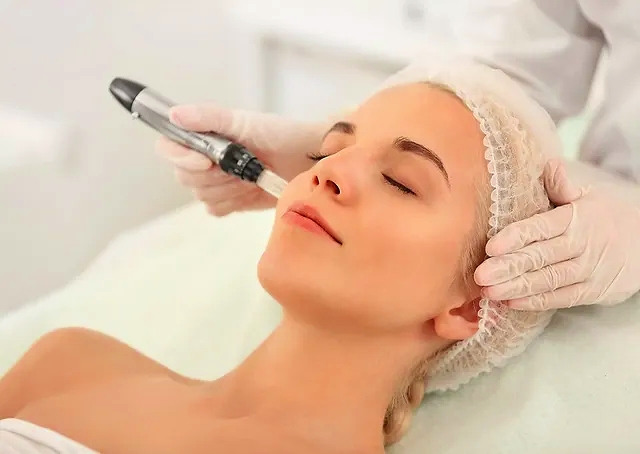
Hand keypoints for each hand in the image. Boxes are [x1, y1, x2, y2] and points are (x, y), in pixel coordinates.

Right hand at [156, 104, 325, 215]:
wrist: (307, 161)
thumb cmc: (279, 135)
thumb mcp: (243, 121)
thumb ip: (208, 117)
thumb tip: (174, 115)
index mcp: (202, 135)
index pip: (168, 148)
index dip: (181, 158)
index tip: (207, 161)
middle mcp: (203, 158)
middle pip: (184, 176)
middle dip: (215, 175)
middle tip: (242, 166)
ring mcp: (215, 182)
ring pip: (201, 195)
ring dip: (228, 188)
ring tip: (251, 175)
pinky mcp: (229, 201)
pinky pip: (215, 209)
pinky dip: (233, 202)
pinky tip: (250, 190)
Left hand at [474, 159, 639, 309]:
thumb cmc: (604, 215)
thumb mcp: (588, 194)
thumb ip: (563, 185)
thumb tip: (550, 165)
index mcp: (576, 218)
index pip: (542, 227)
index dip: (516, 237)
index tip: (491, 246)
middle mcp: (581, 245)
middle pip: (540, 257)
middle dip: (509, 267)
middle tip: (481, 275)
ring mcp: (587, 271)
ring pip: (548, 280)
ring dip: (517, 288)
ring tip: (489, 292)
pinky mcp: (591, 292)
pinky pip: (561, 298)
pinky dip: (536, 302)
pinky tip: (511, 303)